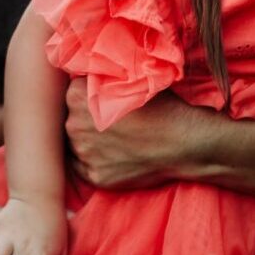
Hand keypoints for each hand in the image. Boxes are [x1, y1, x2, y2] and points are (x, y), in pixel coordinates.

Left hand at [64, 78, 184, 189]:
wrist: (182, 142)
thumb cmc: (160, 107)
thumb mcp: (130, 80)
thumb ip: (102, 80)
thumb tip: (91, 79)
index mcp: (77, 96)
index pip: (72, 94)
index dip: (89, 97)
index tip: (104, 102)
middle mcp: (73, 124)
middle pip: (73, 120)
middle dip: (87, 120)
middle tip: (114, 122)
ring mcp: (82, 153)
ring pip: (78, 144)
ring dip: (91, 142)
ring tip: (118, 140)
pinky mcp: (94, 176)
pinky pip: (85, 167)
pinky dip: (96, 162)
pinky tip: (116, 156)